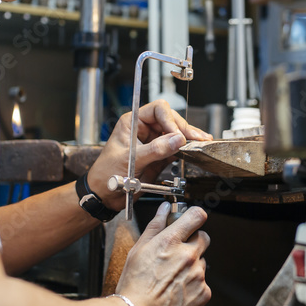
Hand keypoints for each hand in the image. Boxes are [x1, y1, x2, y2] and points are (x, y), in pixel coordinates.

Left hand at [88, 99, 212, 211]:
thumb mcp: (130, 160)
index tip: (177, 135)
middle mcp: (144, 129)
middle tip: (194, 139)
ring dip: (189, 137)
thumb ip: (154, 150)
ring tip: (201, 141)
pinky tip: (195, 149)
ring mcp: (153, 142)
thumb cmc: (106, 174)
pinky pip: (176, 148)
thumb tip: (176, 140)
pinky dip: (187, 149)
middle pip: (171, 120)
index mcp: (133, 122)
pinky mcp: (160, 156)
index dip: (170, 120)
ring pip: (176, 133)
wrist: (104, 195)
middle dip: (184, 128)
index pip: (158, 110)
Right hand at [115, 202, 210, 305]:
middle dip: (194, 242)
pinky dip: (193, 287)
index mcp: (170, 241)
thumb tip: (164, 209)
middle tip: (178, 255)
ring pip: (202, 263)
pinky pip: (203, 284)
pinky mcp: (204, 293)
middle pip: (204, 238)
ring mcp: (198, 274)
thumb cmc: (134, 287)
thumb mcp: (138, 251)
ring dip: (192, 267)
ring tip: (172, 281)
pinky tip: (177, 294)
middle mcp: (188, 255)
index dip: (196, 217)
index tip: (193, 221)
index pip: (197, 216)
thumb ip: (155, 226)